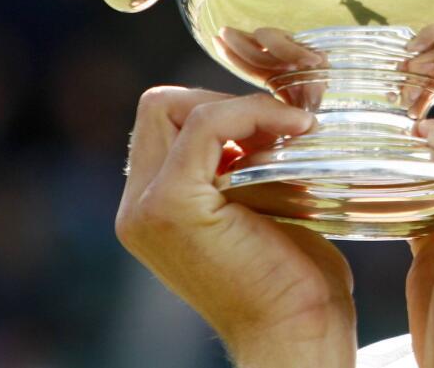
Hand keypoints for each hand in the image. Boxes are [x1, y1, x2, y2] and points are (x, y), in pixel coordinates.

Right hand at [115, 87, 355, 367]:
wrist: (298, 330)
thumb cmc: (293, 277)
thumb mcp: (259, 207)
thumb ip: (244, 165)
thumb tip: (270, 117)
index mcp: (151, 206)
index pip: (165, 119)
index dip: (222, 110)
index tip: (281, 125)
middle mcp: (136, 207)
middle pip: (162, 105)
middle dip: (228, 104)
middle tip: (288, 125)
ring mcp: (147, 208)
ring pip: (176, 105)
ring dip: (244, 107)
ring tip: (295, 129)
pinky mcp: (173, 206)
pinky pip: (206, 125)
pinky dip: (252, 114)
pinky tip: (296, 128)